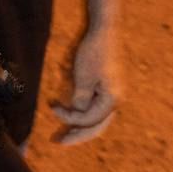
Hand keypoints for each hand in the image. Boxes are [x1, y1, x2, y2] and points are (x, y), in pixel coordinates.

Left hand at [51, 25, 120, 144]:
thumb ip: (80, 102)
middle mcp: (119, 100)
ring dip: (82, 126)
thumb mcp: (83, 78)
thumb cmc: (94, 51)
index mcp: (113, 99)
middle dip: (78, 135)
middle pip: (97, 126)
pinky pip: (100, 107)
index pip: (88, 120)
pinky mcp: (113, 87)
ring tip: (65, 132)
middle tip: (59, 142)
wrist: (106, 29)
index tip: (53, 108)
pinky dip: (87, 113)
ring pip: (99, 118)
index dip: (69, 119)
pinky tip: (75, 114)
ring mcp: (118, 94)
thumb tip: (78, 114)